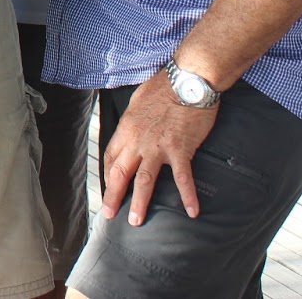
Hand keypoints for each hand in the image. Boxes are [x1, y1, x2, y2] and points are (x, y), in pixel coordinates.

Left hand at [102, 70, 217, 225]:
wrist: (187, 80)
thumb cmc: (163, 86)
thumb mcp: (137, 101)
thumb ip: (133, 120)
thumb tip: (131, 131)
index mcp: (126, 128)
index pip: (112, 156)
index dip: (109, 174)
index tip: (109, 187)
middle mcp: (138, 140)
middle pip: (121, 172)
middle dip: (113, 195)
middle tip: (109, 213)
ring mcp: (159, 147)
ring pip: (144, 180)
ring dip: (139, 202)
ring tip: (135, 221)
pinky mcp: (181, 149)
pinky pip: (183, 178)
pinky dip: (188, 196)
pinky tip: (192, 212)